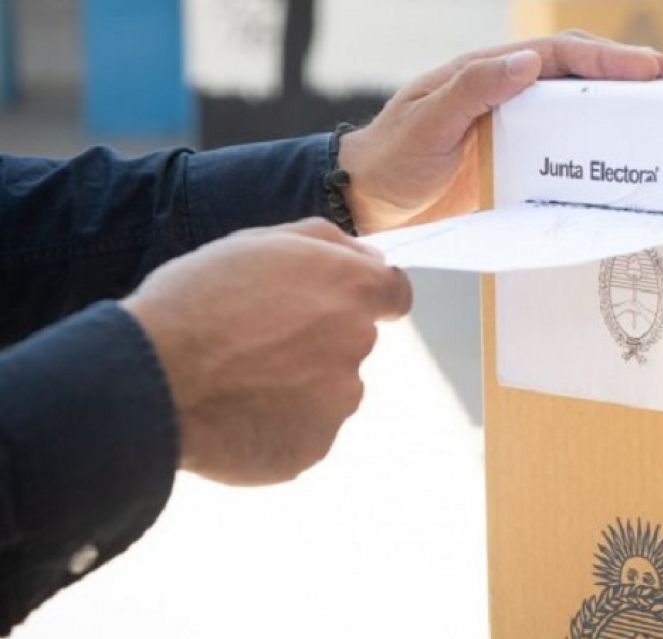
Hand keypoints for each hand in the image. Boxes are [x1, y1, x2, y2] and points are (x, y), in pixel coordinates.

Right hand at [122, 218, 411, 485]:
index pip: (394, 294)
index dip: (366, 298)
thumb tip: (371, 258)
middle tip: (257, 342)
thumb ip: (326, 243)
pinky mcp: (315, 447)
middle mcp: (358, 345)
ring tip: (238, 380)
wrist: (150, 379)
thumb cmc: (197, 300)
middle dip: (317, 341)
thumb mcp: (259, 242)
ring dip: (298, 385)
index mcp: (351, 290)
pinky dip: (280, 424)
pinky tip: (237, 413)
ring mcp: (339, 402)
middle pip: (352, 342)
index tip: (335, 304)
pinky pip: (304, 431)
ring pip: (329, 390)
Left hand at [338, 30, 662, 234]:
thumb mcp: (427, 123)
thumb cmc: (391, 157)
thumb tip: (528, 61)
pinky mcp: (515, 163)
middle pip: (578, 76)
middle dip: (626, 76)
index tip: (651, 68)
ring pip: (576, 112)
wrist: (368, 200)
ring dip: (616, 112)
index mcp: (489, 72)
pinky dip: (593, 153)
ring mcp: (514, 129)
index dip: (607, 59)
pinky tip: (617, 165)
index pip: (560, 55)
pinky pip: (563, 153)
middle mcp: (508, 94)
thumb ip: (472, 90)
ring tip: (660, 120)